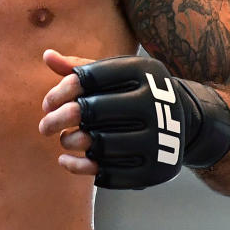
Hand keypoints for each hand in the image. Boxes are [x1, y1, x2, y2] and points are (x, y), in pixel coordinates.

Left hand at [43, 53, 229, 189]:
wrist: (184, 121)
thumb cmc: (136, 92)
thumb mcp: (116, 74)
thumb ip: (81, 68)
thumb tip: (47, 56)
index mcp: (142, 71)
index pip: (90, 79)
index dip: (61, 92)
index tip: (47, 104)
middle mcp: (154, 102)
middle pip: (93, 111)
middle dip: (59, 120)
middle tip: (44, 127)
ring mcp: (158, 138)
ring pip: (100, 143)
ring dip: (71, 143)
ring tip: (63, 141)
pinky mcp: (155, 169)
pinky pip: (110, 173)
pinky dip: (81, 168)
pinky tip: (67, 161)